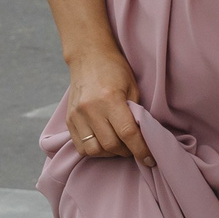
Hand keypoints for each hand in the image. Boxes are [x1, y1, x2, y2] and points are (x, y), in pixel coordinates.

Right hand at [61, 48, 153, 167]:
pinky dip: (94, 150)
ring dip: (109, 154)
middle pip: (110, 145)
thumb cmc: (116, 71)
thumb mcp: (132, 88)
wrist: (89, 58)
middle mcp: (90, 110)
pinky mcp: (68, 120)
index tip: (150, 160)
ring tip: (120, 147)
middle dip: (127, 152)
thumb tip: (143, 137)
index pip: (128, 133)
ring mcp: (76, 116)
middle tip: (136, 150)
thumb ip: (135, 113)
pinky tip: (105, 144)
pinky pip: (80, 146)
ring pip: (93, 150)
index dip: (141, 149)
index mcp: (110, 100)